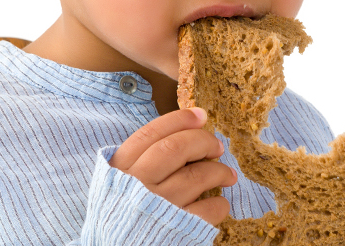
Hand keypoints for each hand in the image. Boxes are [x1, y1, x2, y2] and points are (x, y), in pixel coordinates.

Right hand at [109, 107, 237, 225]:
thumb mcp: (116, 181)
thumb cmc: (120, 213)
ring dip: (219, 171)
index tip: (201, 115)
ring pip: (197, 176)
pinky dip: (219, 204)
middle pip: (177, 148)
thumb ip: (137, 158)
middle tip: (217, 147)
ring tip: (227, 175)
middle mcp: (138, 185)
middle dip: (203, 141)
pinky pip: (208, 210)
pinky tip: (219, 202)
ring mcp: (158, 207)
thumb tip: (181, 130)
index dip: (180, 119)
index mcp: (120, 169)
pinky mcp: (176, 231)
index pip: (152, 133)